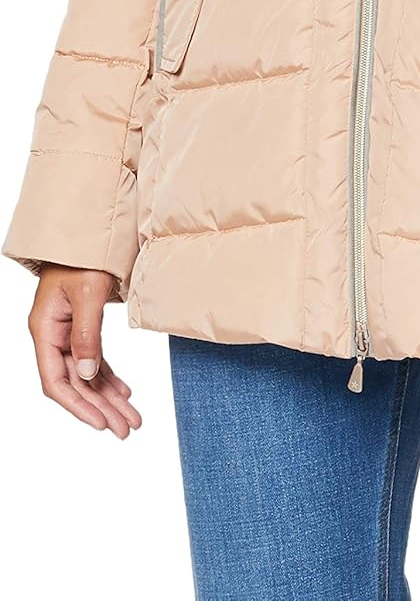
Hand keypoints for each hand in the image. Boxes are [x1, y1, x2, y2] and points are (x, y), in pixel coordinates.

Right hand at [28, 266, 141, 437]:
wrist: (87, 233)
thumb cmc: (83, 258)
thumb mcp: (87, 293)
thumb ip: (87, 334)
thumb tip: (87, 374)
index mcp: (45, 330)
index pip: (55, 381)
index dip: (77, 405)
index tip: (100, 424)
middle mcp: (53, 336)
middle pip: (75, 383)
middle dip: (101, 408)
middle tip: (126, 429)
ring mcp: (66, 333)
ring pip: (87, 374)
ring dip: (108, 397)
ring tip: (131, 419)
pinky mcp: (81, 328)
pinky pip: (94, 359)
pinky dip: (109, 376)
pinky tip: (124, 392)